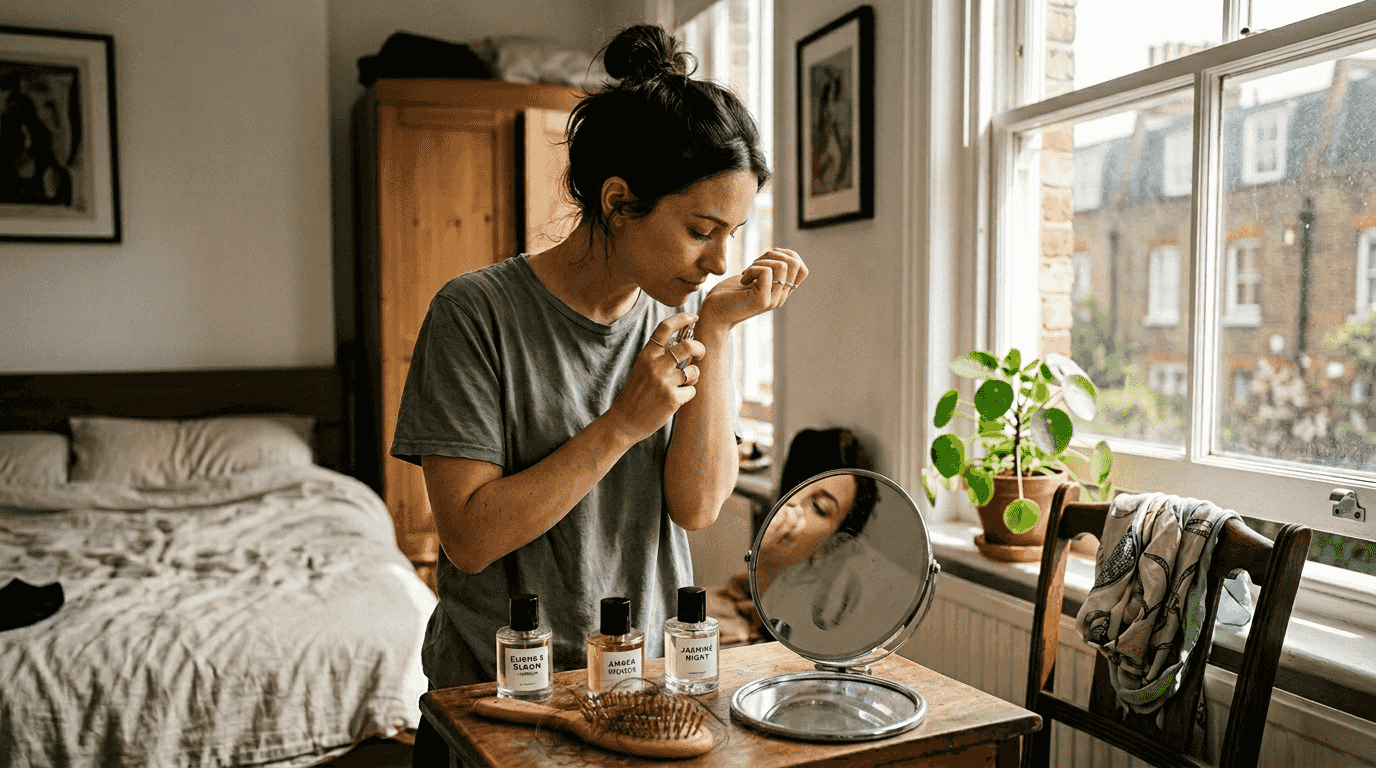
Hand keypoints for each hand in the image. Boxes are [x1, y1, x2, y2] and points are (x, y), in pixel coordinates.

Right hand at [604, 313, 705, 442]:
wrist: (624, 421)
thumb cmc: (636, 394)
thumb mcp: (642, 369)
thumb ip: (659, 356)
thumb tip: (685, 343)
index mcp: (646, 355)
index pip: (665, 328)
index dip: (682, 318)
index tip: (694, 316)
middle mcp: (655, 365)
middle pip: (688, 346)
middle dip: (700, 348)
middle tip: (700, 354)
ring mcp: (664, 382)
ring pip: (694, 371)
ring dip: (693, 377)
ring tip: (683, 384)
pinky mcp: (672, 398)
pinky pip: (692, 391)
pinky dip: (687, 395)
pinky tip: (675, 400)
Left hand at [700, 247, 806, 329]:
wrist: (712, 314)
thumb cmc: (727, 294)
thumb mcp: (752, 278)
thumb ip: (768, 269)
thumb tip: (780, 252)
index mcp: (781, 292)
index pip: (802, 269)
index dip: (787, 255)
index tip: (766, 258)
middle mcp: (781, 298)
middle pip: (795, 263)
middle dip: (773, 254)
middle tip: (754, 263)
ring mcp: (773, 301)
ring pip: (782, 265)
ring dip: (761, 261)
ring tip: (747, 273)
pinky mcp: (762, 301)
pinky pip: (766, 272)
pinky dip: (752, 269)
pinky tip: (742, 280)